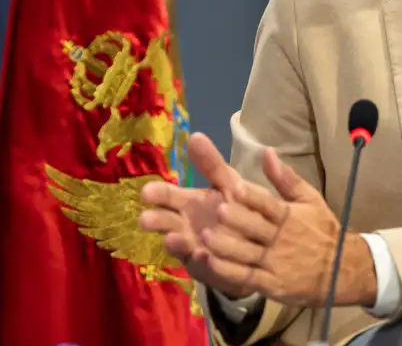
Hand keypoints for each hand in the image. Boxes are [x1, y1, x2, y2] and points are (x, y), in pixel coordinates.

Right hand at [138, 133, 252, 296]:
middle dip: (156, 221)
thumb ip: (212, 163)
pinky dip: (203, 260)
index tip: (145, 192)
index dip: (158, 194)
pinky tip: (202, 255)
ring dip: (176, 242)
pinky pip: (203, 265)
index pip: (167, 196)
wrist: (256, 239)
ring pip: (180, 245)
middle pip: (165, 222)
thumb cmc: (237, 205)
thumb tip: (194, 135)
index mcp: (189, 202)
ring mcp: (194, 247)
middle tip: (145, 219)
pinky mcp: (208, 267)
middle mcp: (184, 225)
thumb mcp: (229, 182)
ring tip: (173, 238)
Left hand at [139, 133, 377, 307]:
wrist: (340, 270)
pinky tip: (211, 262)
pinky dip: (229, 270)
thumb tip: (267, 151)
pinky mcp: (271, 283)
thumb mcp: (310, 200)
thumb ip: (286, 178)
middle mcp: (282, 238)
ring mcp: (276, 262)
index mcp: (290, 216)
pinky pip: (247, 276)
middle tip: (218, 210)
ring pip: (248, 253)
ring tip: (206, 236)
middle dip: (238, 220)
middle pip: (257, 228)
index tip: (236, 188)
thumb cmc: (321, 230)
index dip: (254, 198)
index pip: (270, 205)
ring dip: (227, 246)